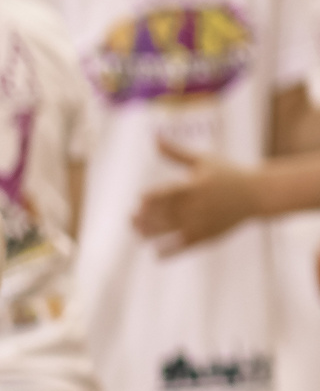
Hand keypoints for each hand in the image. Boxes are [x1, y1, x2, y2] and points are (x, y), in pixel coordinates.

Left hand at [133, 137, 257, 251]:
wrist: (259, 194)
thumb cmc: (228, 174)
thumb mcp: (204, 160)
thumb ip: (176, 153)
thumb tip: (154, 137)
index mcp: (196, 186)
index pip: (168, 193)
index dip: (152, 197)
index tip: (140, 199)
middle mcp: (198, 206)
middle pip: (165, 214)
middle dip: (145, 219)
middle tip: (131, 219)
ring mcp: (204, 222)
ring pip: (171, 232)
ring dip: (151, 234)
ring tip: (138, 233)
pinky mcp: (210, 235)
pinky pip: (186, 246)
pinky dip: (170, 251)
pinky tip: (156, 253)